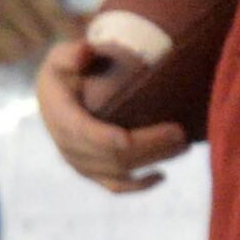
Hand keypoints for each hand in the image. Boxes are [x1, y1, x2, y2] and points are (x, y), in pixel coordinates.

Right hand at [36, 32, 189, 192]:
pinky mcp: (92, 172)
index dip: (121, 139)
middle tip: (182, 132)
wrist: (56, 94)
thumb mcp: (62, 56)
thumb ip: (72, 54)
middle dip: (150, 148)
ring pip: (119, 172)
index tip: (153, 132)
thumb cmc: (67, 70)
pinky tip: (161, 176)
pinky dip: (138, 186)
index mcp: (61, 118)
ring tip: (183, 146)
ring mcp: (80, 163)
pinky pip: (114, 186)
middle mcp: (68, 146)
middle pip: (113, 157)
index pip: (90, 136)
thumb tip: (86, 52)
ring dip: (152, 161)